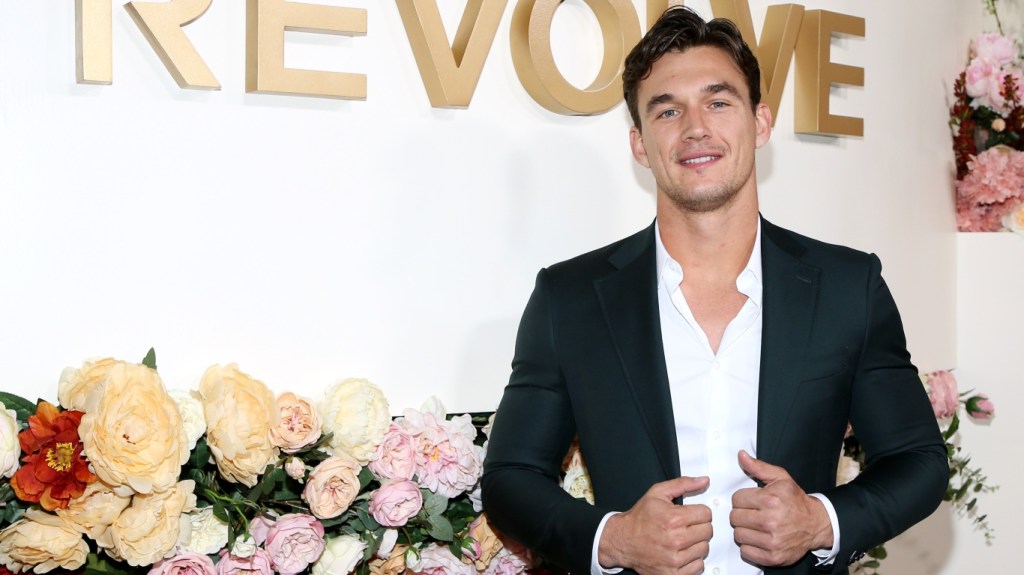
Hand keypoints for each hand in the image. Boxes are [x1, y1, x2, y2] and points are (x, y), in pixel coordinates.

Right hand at [598, 476, 711, 574]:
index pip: (706, 514)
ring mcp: (675, 559)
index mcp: (673, 518)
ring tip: (681, 539)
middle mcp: (676, 540)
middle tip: (685, 526)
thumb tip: (704, 480)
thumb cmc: (640, 518)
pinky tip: (680, 552)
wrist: (622, 541)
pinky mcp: (673, 573)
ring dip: (696, 544)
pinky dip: (692, 560)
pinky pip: (698, 566)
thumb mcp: (657, 493)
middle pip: (708, 532)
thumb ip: (683, 484)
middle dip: (698, 526)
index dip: (698, 512)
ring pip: (704, 549)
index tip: (689, 514)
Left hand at [730, 450, 832, 566]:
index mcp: (771, 500)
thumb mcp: (781, 479)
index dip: (743, 499)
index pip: (736, 499)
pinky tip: (759, 539)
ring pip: (738, 535)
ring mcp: (772, 541)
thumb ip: (759, 467)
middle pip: (734, 518)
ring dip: (745, 531)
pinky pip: (746, 552)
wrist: (816, 524)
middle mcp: (771, 521)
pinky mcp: (773, 557)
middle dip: (742, 514)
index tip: (752, 502)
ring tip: (757, 526)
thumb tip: (741, 455)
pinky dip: (750, 547)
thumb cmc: (795, 501)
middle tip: (754, 514)